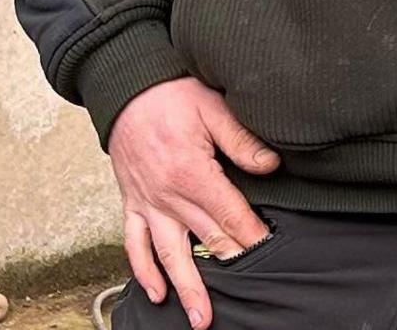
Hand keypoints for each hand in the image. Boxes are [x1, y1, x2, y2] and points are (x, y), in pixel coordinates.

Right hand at [108, 77, 281, 329]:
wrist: (126, 88)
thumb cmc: (171, 94)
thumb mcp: (213, 107)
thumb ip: (242, 140)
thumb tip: (270, 166)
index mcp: (191, 172)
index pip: (229, 214)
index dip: (251, 235)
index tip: (268, 250)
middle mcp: (167, 195)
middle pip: (205, 240)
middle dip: (229, 267)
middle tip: (246, 297)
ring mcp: (147, 203)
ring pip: (169, 254)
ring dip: (186, 288)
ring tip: (200, 317)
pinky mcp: (132, 204)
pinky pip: (134, 244)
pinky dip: (143, 271)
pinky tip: (157, 292)